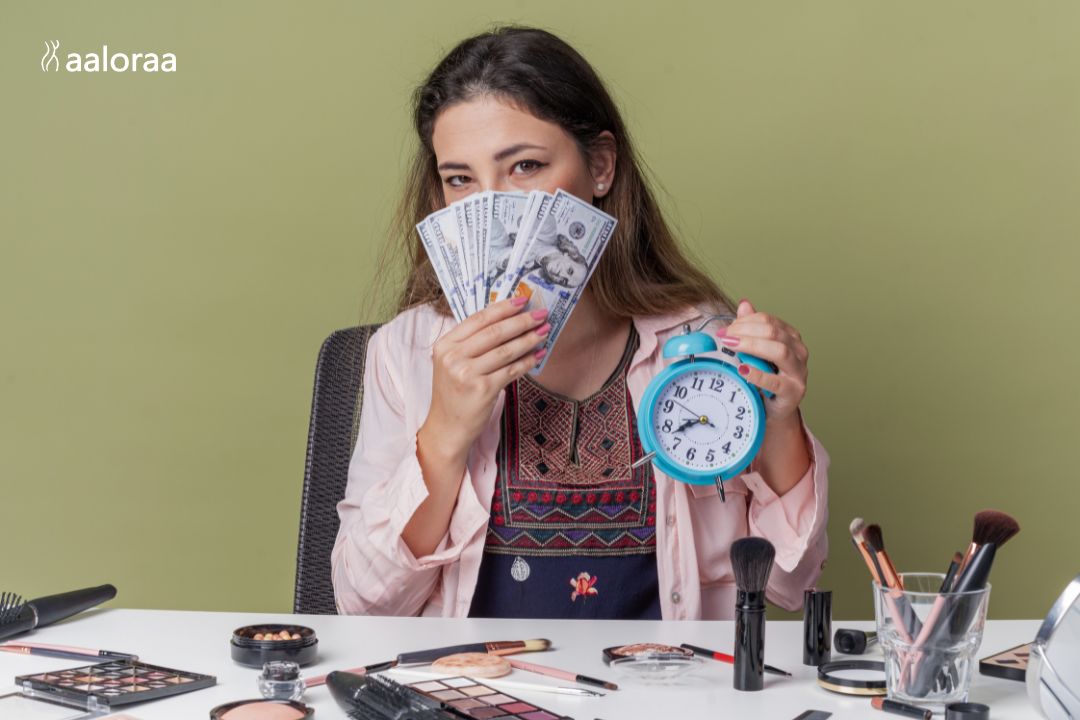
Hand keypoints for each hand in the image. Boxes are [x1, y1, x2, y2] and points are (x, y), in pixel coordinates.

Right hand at [421, 297, 550, 459]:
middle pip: (494, 333)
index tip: (522, 300)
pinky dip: (527, 361)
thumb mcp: (454, 363)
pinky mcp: (482, 390)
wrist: (447, 427)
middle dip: (521, 321)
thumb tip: (508, 320)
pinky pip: (511, 370)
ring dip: (529, 339)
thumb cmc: (455, 393)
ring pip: (505, 351)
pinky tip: (538, 355)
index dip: (502, 308)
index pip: (478, 319)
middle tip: (541, 314)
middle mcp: (453, 358)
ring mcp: (467, 374)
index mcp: (445, 345)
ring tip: (544, 331)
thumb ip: (472, 343)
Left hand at [718, 299, 808, 427]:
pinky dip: (758, 374)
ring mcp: (798, 372)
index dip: (745, 322)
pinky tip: (743, 370)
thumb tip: (744, 304)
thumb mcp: (757, 352)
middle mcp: (799, 352)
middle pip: (774, 332)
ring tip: (732, 346)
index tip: (725, 329)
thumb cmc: (766, 378)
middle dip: (746, 331)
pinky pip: (776, 381)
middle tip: (725, 337)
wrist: (774, 410)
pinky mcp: (793, 392)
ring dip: (752, 346)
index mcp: (791, 338)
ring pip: (780, 351)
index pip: (768, 321)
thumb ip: (752, 329)